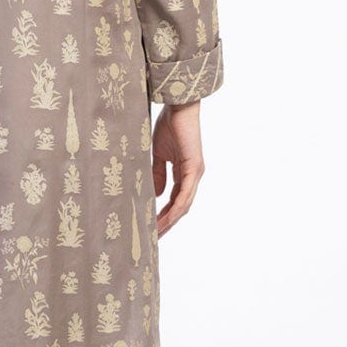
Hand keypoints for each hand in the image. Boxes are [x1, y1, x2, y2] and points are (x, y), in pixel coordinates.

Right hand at [152, 100, 204, 236]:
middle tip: (153, 238)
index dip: (164, 215)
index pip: (174, 200)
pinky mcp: (194, 168)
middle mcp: (192, 177)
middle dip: (167, 223)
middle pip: (181, 208)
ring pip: (184, 205)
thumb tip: (155, 195)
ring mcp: (195, 173)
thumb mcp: (159, 155)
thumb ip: (158, 174)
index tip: (151, 227)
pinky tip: (166, 217)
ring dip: (170, 220)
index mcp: (184, 173)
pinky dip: (176, 207)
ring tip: (157, 233)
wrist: (178, 107)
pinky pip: (185, 194)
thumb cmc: (169, 126)